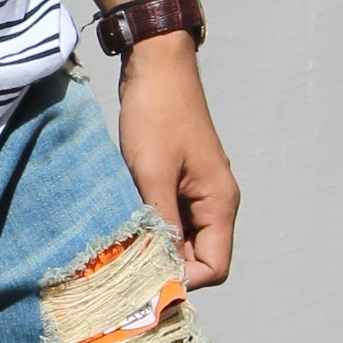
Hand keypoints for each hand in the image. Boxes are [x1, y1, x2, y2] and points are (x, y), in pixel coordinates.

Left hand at [116, 35, 240, 289]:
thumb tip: (161, 269)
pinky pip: (169, 213)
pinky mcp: (179, 177)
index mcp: (220, 203)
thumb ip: (160, 222)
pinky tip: (124, 216)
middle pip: (198, 255)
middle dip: (165, 263)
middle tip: (125, 263)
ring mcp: (197, 189)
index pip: (214, 267)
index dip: (183, 279)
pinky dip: (150, 220)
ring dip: (155, 240)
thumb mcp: (152, 173)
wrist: (156, 63)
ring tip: (122, 240)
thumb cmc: (156, 113)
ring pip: (181, 235)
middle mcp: (215, 201)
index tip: (145, 278)